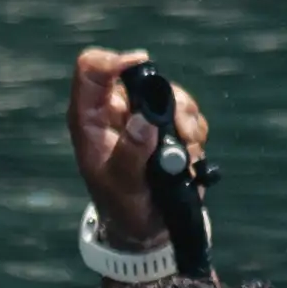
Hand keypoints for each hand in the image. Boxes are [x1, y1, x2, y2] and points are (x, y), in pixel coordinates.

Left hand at [70, 45, 208, 248]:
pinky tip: (190, 158)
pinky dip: (196, 133)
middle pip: (144, 78)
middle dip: (168, 101)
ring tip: (186, 153)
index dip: (113, 60)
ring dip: (187, 121)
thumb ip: (131, 153)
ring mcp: (143, 118)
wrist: (148, 227)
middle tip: (180, 127)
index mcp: (90, 119)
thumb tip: (144, 120)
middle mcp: (117, 112)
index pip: (91, 71)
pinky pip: (189, 115)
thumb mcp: (122, 185)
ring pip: (172, 96)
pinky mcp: (167, 128)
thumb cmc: (122, 206)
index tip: (140, 64)